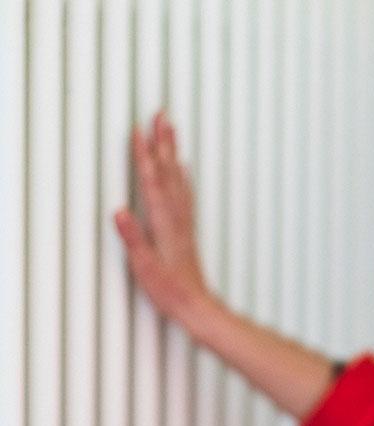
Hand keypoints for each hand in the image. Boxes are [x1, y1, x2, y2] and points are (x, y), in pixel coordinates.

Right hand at [113, 110, 211, 322]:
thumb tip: (119, 212)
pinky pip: (185, 196)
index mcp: (164, 225)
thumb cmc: (170, 292)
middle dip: (163, 143)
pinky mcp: (186, 231)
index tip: (138, 130)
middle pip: (168, 173)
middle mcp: (177, 219)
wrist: (197, 307)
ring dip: (173, 153)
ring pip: (178, 180)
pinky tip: (183, 169)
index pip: (151, 183)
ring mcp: (183, 224)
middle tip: (161, 113)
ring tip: (170, 129)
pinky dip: (182, 177)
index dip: (144, 156)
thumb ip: (133, 239)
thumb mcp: (145, 269)